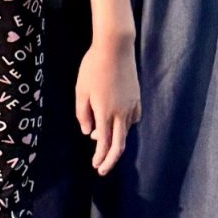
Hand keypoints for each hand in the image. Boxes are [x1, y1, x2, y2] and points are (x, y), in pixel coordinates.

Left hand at [76, 30, 141, 175]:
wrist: (115, 47)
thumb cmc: (93, 66)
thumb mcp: (81, 90)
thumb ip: (83, 113)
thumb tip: (87, 132)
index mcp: (105, 113)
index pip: (103, 143)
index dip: (100, 158)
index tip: (95, 166)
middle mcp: (121, 113)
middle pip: (119, 145)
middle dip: (110, 160)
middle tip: (102, 170)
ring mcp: (131, 105)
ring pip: (125, 132)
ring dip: (114, 140)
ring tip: (101, 140)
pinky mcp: (136, 97)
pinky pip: (133, 119)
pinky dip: (125, 127)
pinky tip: (118, 123)